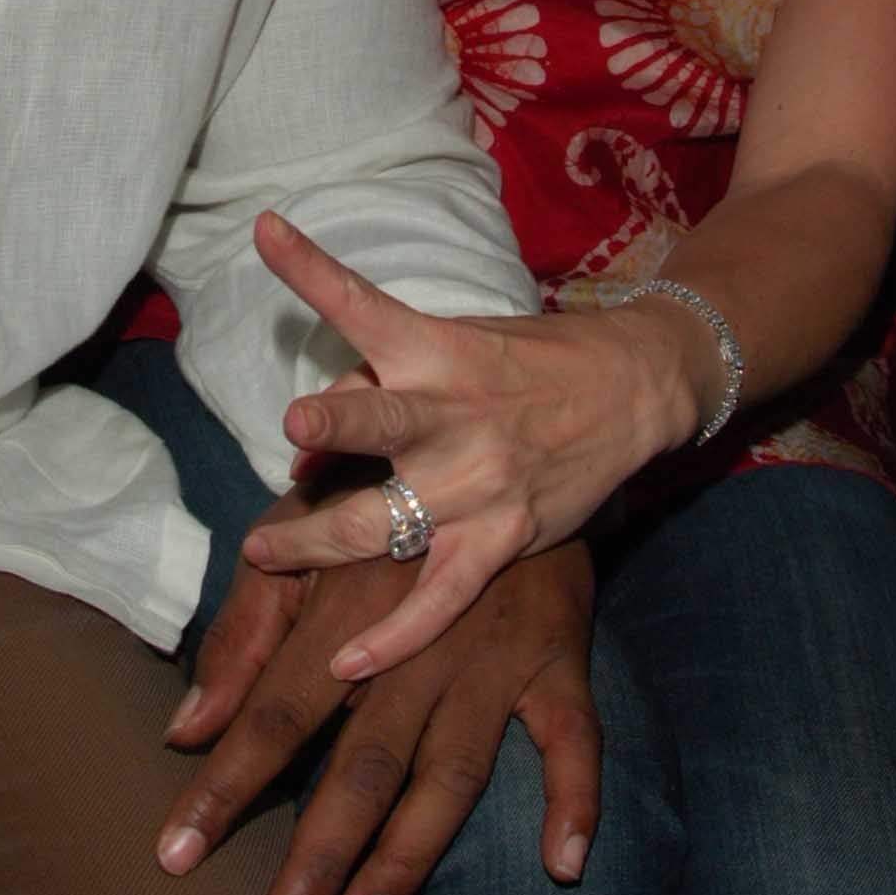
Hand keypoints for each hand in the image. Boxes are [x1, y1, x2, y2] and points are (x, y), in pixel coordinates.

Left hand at [155, 540, 599, 894]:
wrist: (489, 443)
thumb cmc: (371, 507)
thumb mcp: (293, 549)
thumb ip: (239, 639)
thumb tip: (184, 732)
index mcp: (341, 614)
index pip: (273, 715)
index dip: (224, 787)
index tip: (174, 859)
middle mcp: (415, 643)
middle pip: (362, 763)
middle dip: (317, 854)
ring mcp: (492, 656)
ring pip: (451, 770)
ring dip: (410, 853)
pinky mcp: (557, 658)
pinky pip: (575, 737)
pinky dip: (576, 798)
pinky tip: (563, 866)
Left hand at [239, 210, 714, 671]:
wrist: (633, 388)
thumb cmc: (525, 360)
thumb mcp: (456, 343)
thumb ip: (377, 387)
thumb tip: (301, 449)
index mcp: (434, 349)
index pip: (362, 303)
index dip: (311, 268)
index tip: (266, 230)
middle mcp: (453, 414)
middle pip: (383, 422)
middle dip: (337, 425)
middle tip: (296, 428)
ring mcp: (480, 482)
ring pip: (385, 522)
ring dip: (316, 542)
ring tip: (262, 552)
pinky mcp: (504, 537)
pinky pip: (439, 600)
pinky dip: (393, 637)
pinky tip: (347, 664)